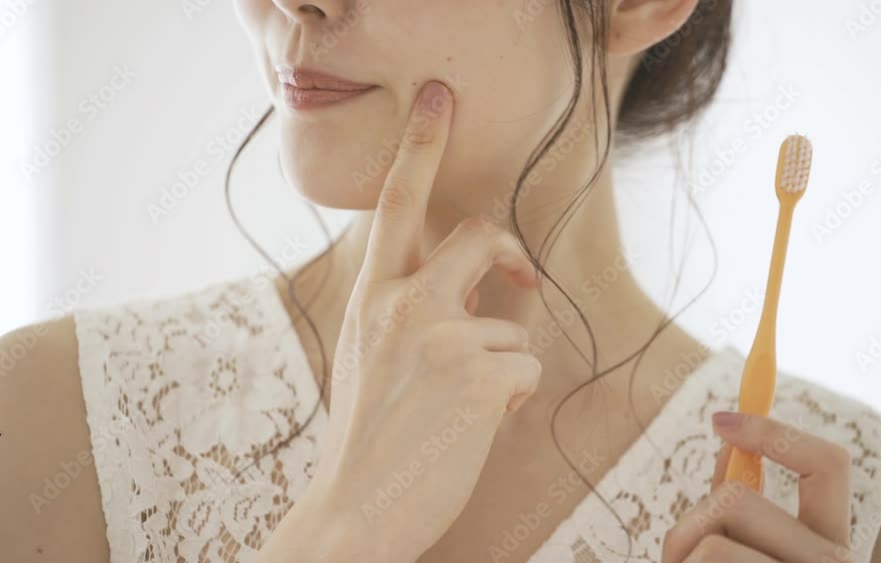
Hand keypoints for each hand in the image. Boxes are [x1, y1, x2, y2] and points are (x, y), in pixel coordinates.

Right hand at [304, 80, 541, 561]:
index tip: (440, 97)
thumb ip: (414, 309)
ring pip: (511, 321)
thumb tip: (487, 290)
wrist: (355, 508)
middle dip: (508, 252)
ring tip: (466, 407)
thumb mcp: (370, 355)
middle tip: (522, 277)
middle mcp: (401, 302)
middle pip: (478, 234)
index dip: (421, 145)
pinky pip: (525, 365)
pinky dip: (513, 396)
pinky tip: (477, 424)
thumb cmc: (369, 435)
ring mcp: (440, 334)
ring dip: (503, 363)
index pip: (396, 205)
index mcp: (371, 296)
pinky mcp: (478, 372)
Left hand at [661, 412, 853, 562]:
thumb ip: (740, 500)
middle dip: (690, 523)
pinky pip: (704, 558)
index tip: (720, 420)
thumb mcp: (744, 546)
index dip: (773, 432)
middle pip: (735, 499)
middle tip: (681, 557)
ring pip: (712, 542)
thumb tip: (728, 430)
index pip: (829, 464)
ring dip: (681, 556)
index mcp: (830, 545)